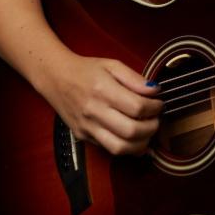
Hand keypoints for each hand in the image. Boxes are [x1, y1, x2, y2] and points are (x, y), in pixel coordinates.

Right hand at [37, 54, 164, 155]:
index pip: (137, 107)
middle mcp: (94, 111)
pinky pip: (109, 149)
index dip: (155, 108)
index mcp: (102, 90)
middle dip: (152, 128)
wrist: (55, 78)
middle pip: (131, 131)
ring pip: (120, 148)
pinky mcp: (83, 136)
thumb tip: (154, 91)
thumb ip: (135, 78)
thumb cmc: (85, 70)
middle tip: (156, 119)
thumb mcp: (112, 65)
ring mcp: (87, 127)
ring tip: (147, 132)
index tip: (159, 103)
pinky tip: (134, 138)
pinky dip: (126, 148)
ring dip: (141, 144)